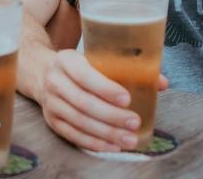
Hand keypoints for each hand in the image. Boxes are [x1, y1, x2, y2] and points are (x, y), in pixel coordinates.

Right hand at [37, 50, 168, 151]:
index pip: (84, 75)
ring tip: (129, 139)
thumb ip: (126, 68)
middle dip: (111, 116)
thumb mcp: (94, 58)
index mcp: (66, 60)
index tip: (127, 99)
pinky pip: (73, 135)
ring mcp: (51, 103)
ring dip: (106, 133)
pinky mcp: (52, 121)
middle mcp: (55, 81)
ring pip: (79, 121)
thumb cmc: (78, 66)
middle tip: (135, 122)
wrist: (41, 72)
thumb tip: (161, 82)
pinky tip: (113, 145)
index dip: (105, 88)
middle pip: (83, 102)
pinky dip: (94, 142)